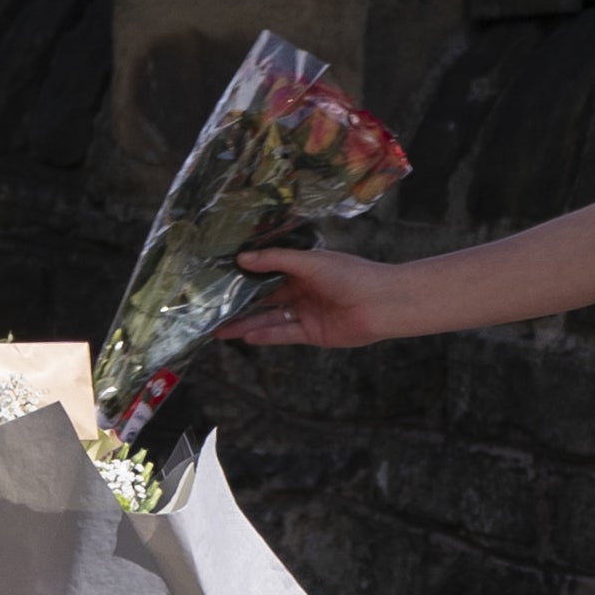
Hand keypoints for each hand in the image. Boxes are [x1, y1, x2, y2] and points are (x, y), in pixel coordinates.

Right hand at [226, 248, 405, 349]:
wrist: (382, 303)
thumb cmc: (350, 274)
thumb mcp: (309, 262)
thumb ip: (275, 260)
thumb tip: (242, 258)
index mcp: (303, 268)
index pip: (267, 272)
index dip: (245, 276)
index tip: (220, 279)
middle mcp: (302, 290)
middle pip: (265, 298)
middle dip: (240, 304)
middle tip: (212, 310)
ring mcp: (307, 312)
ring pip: (271, 318)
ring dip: (246, 324)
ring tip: (219, 329)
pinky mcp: (313, 333)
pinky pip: (284, 334)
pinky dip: (266, 335)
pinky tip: (246, 336)